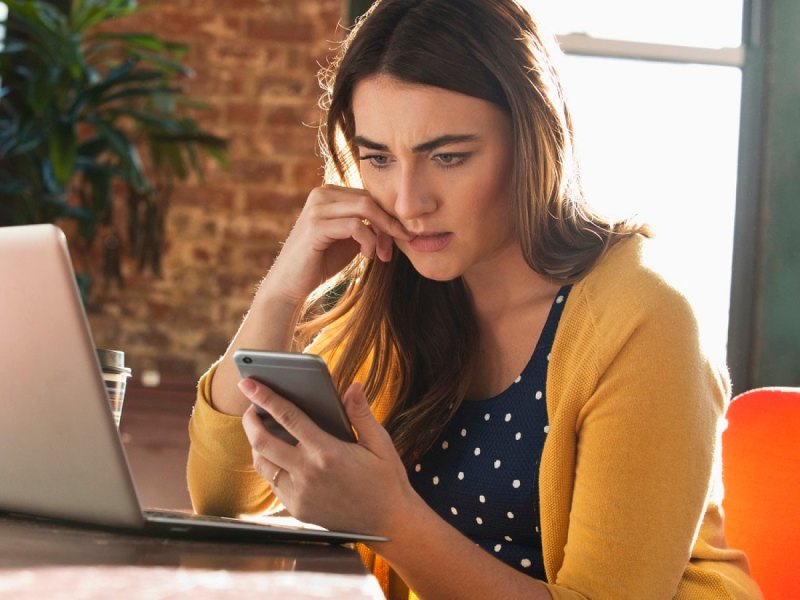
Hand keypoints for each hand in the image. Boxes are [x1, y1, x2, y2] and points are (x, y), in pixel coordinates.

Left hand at [239, 377, 413, 536]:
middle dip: (250, 420)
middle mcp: (308, 473)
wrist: (388, 523)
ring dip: (256, 444)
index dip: (265, 398)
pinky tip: (278, 456)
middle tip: (251, 407)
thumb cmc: (386, 480)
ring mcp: (300, 494)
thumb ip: (361, 414)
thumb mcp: (380, 443)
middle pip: (262, 442)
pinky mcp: (297, 510)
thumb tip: (353, 387)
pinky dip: (270, 466)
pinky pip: (273, 484)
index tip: (249, 384)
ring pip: (262, 465)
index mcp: (328, 452)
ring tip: (261, 430)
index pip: (288, 417)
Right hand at [264, 185, 411, 304]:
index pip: (369, 195)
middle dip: (389, 224)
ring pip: (366, 208)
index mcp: (329, 192)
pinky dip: (368, 241)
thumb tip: (398, 221)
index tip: (399, 239)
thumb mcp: (350, 238)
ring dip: (381, 233)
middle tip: (395, 248)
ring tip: (381, 254)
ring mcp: (317, 208)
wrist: (290, 283)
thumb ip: (368, 225)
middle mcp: (321, 194)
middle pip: (370, 199)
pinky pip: (355, 226)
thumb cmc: (322, 261)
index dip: (388, 216)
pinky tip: (368, 256)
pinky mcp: (316, 226)